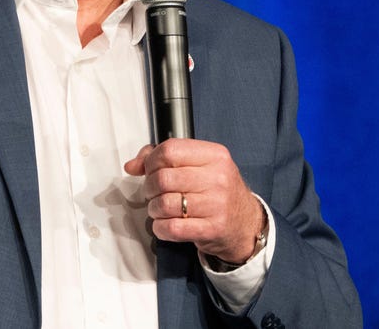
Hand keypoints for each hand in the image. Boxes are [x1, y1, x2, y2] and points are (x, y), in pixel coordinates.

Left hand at [124, 139, 265, 263]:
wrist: (245, 223)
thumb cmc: (218, 191)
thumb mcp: (200, 165)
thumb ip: (165, 158)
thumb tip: (133, 165)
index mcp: (214, 155)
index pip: (170, 150)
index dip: (151, 161)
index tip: (150, 169)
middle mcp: (218, 178)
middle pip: (163, 178)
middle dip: (149, 187)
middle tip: (154, 192)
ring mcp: (216, 204)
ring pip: (164, 204)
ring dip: (154, 209)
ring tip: (160, 208)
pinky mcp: (211, 229)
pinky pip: (171, 228)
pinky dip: (160, 227)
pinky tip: (165, 224)